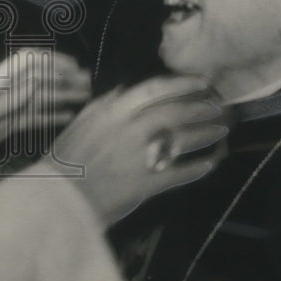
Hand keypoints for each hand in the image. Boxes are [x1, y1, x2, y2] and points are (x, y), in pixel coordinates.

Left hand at [0, 47, 91, 175]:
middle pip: (37, 79)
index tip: (74, 66)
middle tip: (88, 84)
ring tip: (84, 99)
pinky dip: (50, 116)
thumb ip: (7, 99)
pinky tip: (67, 117)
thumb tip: (36, 80)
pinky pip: (31, 118)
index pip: (26, 61)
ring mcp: (4, 110)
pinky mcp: (4, 128)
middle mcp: (2, 92)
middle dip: (62, 78)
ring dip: (61, 96)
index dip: (50, 59)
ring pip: (38, 99)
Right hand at [52, 75, 228, 223]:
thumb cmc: (66, 159)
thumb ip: (104, 105)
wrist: (58, 197)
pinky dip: (197, 168)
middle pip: (177, 112)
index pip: (157, 89)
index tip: (202, 83)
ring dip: (206, 134)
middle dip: (202, 109)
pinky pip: (180, 173)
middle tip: (219, 107)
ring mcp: (142, 156)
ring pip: (183, 140)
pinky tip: (210, 164)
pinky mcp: (148, 182)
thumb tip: (124, 90)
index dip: (183, 84)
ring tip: (221, 131)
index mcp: (115, 111)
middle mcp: (132, 128)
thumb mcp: (81, 123)